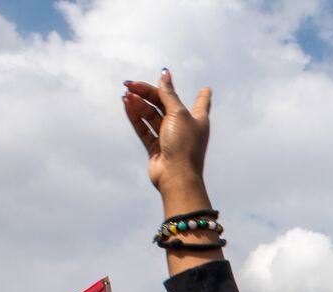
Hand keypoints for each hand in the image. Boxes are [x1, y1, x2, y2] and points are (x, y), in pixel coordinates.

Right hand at [123, 70, 212, 193]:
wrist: (176, 176)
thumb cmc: (184, 145)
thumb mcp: (178, 114)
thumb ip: (169, 94)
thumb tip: (164, 74)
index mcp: (197, 119)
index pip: (202, 103)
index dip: (203, 95)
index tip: (207, 88)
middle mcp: (184, 127)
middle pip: (165, 104)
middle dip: (148, 92)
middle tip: (130, 85)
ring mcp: (169, 138)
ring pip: (152, 115)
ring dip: (139, 104)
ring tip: (126, 95)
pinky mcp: (156, 148)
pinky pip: (144, 128)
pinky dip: (135, 116)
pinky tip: (126, 104)